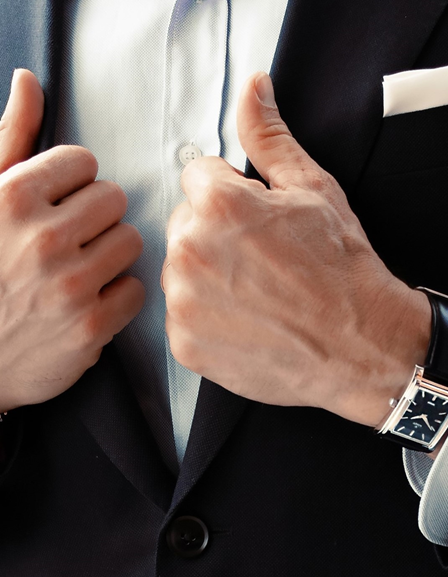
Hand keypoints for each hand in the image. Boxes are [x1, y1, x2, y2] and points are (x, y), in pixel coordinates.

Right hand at [0, 70, 144, 411]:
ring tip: (81, 269)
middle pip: (114, 199)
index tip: (57, 204)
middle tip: (71, 240)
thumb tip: (29, 81)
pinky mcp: (92, 326)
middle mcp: (42, 237)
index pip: (84, 162)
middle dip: (96, 217)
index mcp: (11, 196)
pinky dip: (118, 296)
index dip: (72, 184)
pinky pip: (137, 290)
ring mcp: (69, 284)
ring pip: (132, 242)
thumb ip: (10, 139)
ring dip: (111, 255)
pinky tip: (91, 302)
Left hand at [163, 72, 430, 426]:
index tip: (262, 225)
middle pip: (186, 226)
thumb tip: (253, 89)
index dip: (236, 199)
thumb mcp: (314, 191)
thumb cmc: (344, 272)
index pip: (199, 179)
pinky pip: (185, 318)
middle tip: (265, 264)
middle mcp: (190, 251)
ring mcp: (185, 303)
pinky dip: (210, 321)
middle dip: (217, 237)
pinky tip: (249, 324)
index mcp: (218, 205)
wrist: (362, 346)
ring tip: (259, 296)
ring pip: (183, 272)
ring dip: (211, 278)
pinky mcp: (186, 344)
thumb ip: (270, 138)